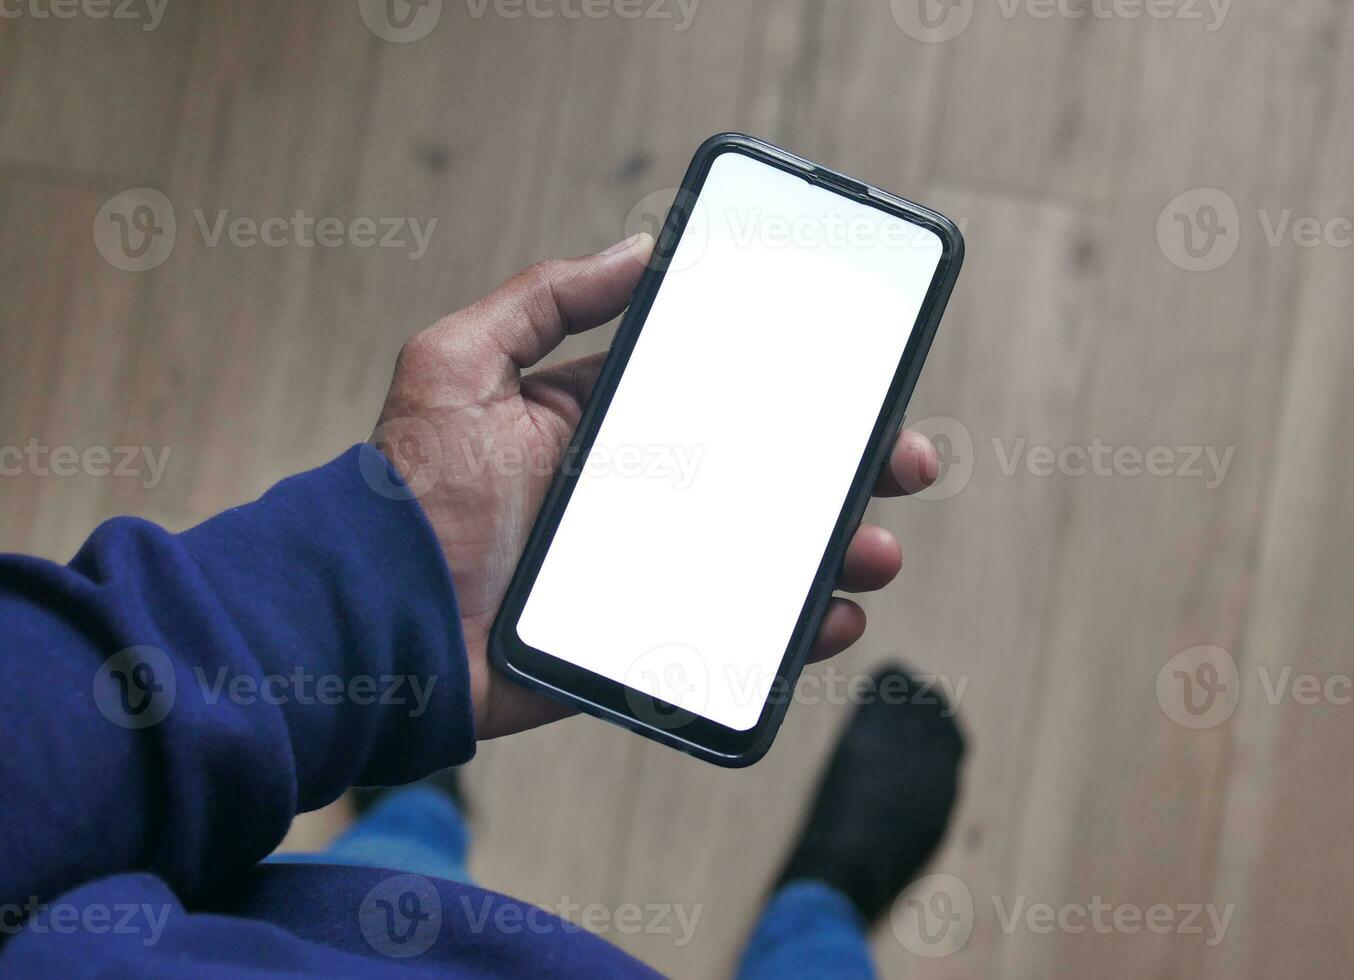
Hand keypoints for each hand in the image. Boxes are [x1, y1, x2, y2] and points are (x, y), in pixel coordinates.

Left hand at [373, 233, 941, 738]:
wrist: (375, 619)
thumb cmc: (410, 491)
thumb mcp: (458, 365)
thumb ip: (543, 299)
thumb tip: (639, 246)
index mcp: (607, 426)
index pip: (723, 398)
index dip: (794, 390)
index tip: (856, 381)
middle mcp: (641, 494)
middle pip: (767, 476)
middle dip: (844, 468)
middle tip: (904, 463)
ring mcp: (650, 570)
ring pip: (769, 555)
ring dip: (837, 547)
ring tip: (875, 548)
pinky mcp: (646, 640)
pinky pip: (738, 636)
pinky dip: (796, 631)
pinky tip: (830, 616)